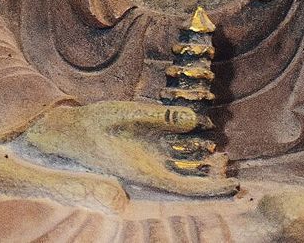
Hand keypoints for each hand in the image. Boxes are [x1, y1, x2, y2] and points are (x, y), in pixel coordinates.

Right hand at [22, 100, 238, 197]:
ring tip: (227, 162)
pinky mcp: (140, 160)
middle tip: (244, 186)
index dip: (211, 190)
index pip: (184, 189)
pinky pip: (170, 163)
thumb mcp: (124, 114)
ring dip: (203, 169)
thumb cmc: (89, 125)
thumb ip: (159, 117)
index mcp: (141, 174)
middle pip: (188, 187)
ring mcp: (143, 170)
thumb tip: (193, 120)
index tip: (236, 188)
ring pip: (181, 175)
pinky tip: (203, 145)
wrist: (60, 135)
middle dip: (214, 186)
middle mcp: (145, 177)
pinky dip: (188, 157)